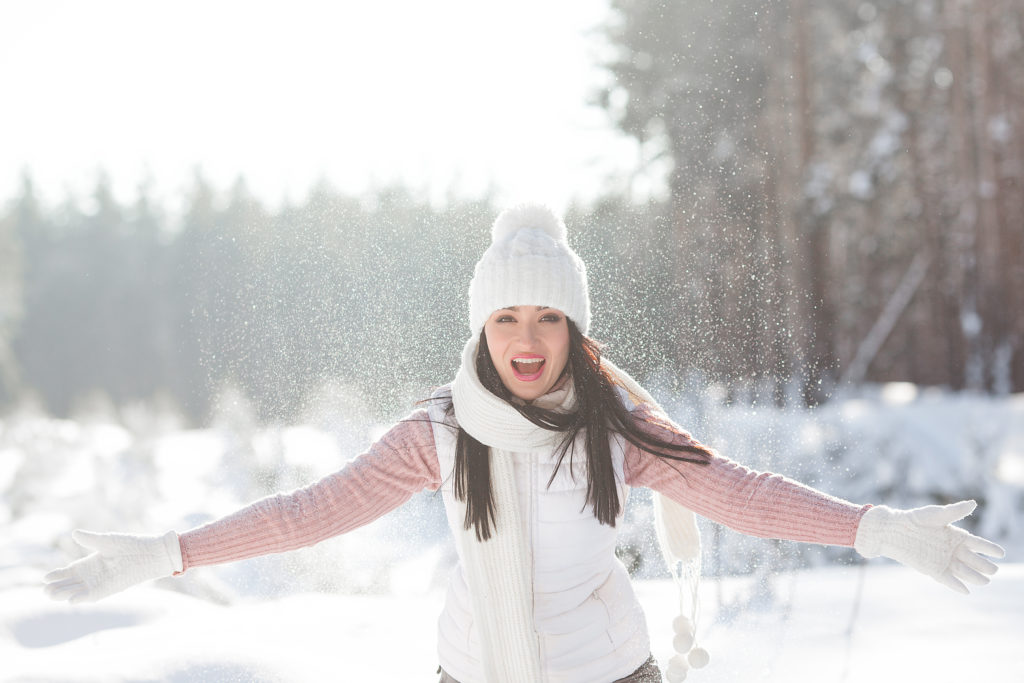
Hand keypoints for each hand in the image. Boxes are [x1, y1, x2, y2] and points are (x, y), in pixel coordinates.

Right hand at [43, 529, 182, 603]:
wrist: (151, 553)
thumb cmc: (131, 544)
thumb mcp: (107, 541)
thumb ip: (91, 539)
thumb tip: (74, 533)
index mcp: (90, 563)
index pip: (68, 572)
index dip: (57, 575)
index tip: (45, 578)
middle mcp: (92, 575)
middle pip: (70, 584)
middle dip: (57, 587)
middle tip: (46, 589)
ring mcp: (100, 583)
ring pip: (78, 591)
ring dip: (66, 594)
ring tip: (51, 594)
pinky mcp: (109, 589)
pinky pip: (93, 595)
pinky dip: (83, 598)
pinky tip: (72, 600)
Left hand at [854, 500, 1004, 593]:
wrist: (892, 530)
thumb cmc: (914, 519)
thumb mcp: (935, 515)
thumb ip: (954, 512)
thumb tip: (973, 503)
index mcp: (957, 536)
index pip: (979, 544)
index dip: (990, 549)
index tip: (1001, 553)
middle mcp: (954, 550)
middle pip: (975, 561)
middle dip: (985, 566)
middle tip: (992, 570)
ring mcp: (944, 561)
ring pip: (965, 572)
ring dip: (975, 577)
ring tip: (985, 581)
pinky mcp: (933, 570)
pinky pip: (948, 580)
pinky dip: (956, 586)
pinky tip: (966, 591)